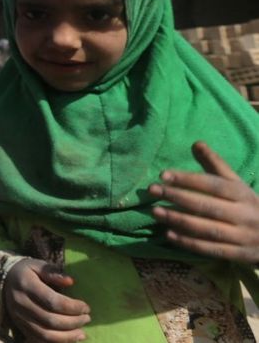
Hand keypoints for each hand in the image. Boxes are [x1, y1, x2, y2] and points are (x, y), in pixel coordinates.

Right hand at [3, 258, 89, 341]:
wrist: (5, 280)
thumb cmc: (27, 271)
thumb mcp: (37, 265)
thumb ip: (52, 272)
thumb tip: (71, 281)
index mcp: (26, 285)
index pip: (52, 301)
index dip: (72, 307)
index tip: (86, 307)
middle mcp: (21, 303)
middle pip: (50, 320)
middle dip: (73, 322)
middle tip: (87, 318)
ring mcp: (19, 317)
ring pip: (45, 334)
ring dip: (67, 336)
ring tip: (82, 333)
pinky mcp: (20, 326)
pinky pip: (39, 339)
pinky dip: (56, 342)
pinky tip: (70, 338)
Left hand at [149, 140, 258, 263]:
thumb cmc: (248, 206)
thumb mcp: (236, 185)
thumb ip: (215, 165)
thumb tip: (196, 143)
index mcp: (242, 194)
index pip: (213, 185)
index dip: (188, 179)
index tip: (163, 175)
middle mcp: (244, 215)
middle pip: (207, 206)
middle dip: (177, 197)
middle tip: (152, 190)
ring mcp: (242, 237)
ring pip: (207, 229)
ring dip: (178, 220)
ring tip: (155, 212)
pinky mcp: (239, 255)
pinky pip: (211, 249)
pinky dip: (189, 242)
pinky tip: (169, 234)